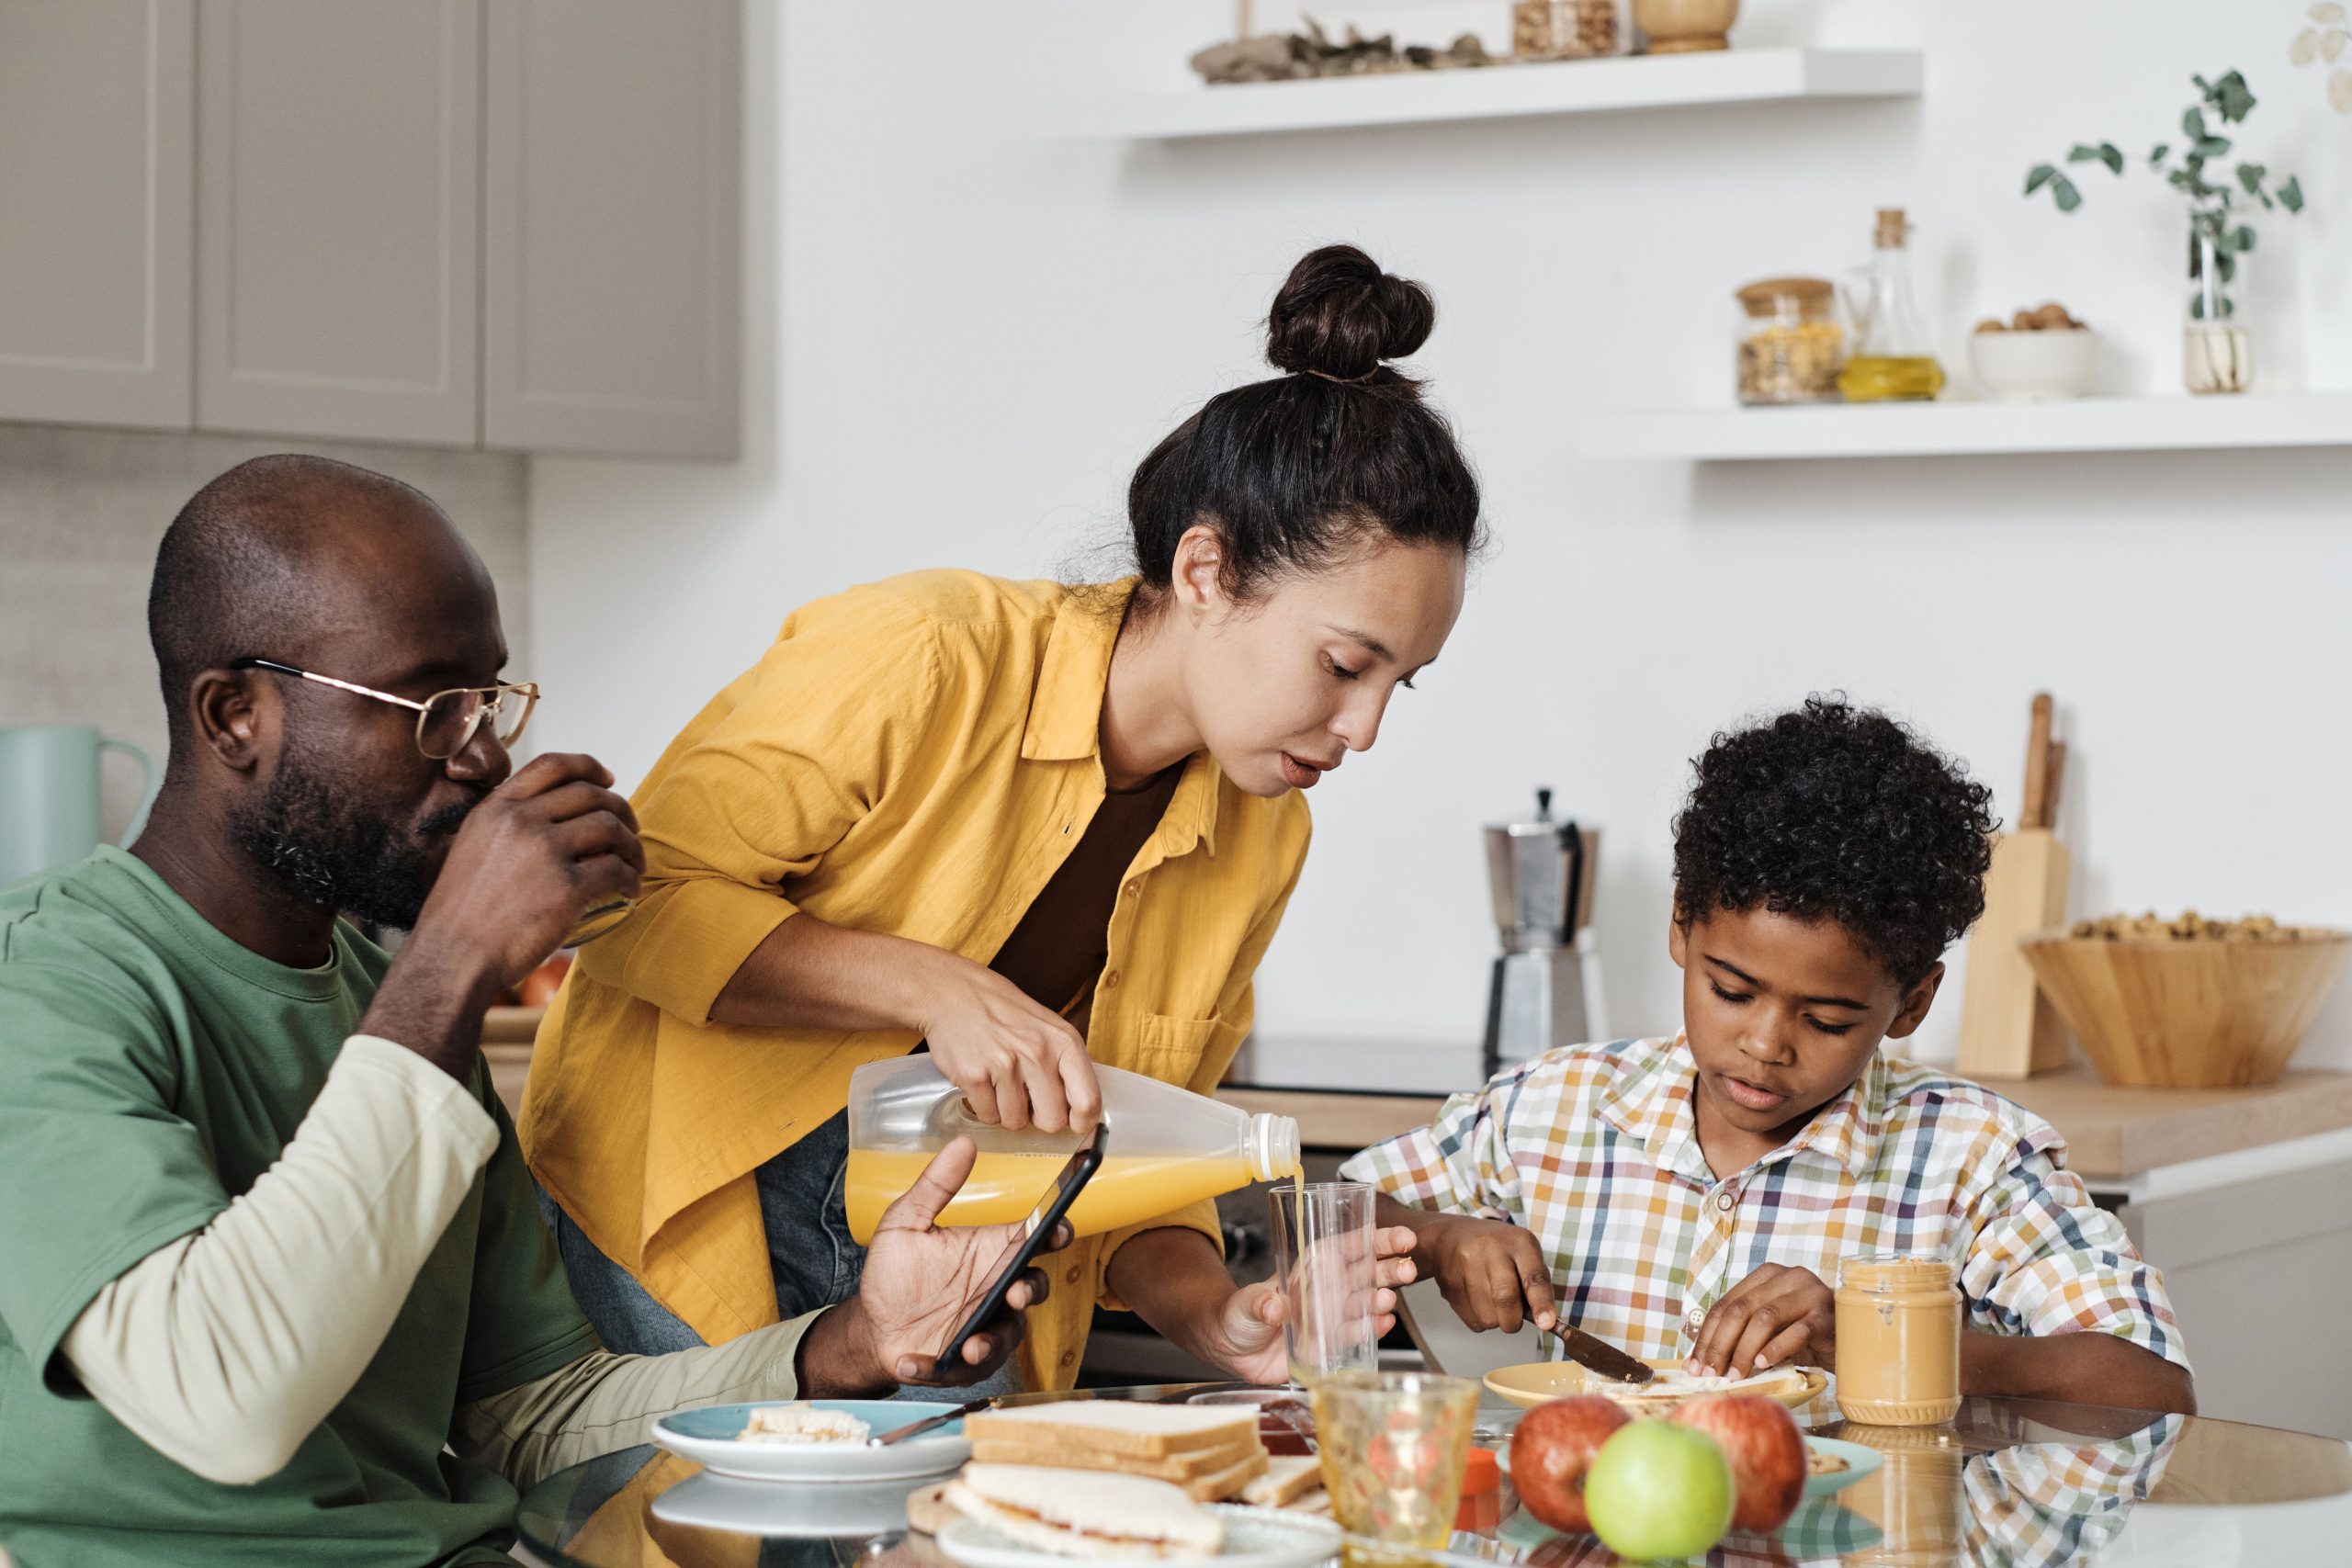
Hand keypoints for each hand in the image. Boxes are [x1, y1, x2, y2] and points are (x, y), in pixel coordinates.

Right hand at [409, 752, 642, 990]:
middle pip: (590, 795)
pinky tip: (630, 889)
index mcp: (496, 808)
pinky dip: (631, 878)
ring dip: (631, 845)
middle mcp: (521, 822)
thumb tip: (550, 817)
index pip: (552, 765)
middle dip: (620, 809)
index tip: (608, 780)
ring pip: (610, 828)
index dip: (588, 767)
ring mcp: (546, 852)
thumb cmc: (461, 915)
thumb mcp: (471, 848)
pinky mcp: (567, 888)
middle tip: (630, 829)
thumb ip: (506, 826)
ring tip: (634, 863)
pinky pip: (616, 869)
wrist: (453, 958)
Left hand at [822, 1137, 1064, 1389]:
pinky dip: (940, 1368)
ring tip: (970, 1345)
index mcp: (989, 1253)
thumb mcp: (905, 1224)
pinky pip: (966, 1368)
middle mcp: (995, 1290)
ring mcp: (985, 1327)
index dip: (1054, 1232)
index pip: (1034, 1240)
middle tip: (1015, 1292)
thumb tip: (962, 1143)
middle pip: (1034, 1286)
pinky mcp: (965, 1362)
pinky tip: (913, 1360)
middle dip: (1031, 1289)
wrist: (871, 1326)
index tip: (1056, 1229)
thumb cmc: (896, 1275)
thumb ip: (935, 1185)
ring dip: (993, 1341)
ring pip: (1009, 1334)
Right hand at [916, 954, 1101, 1133]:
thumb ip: (1066, 1065)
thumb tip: (1080, 1111)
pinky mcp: (974, 1076)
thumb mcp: (1048, 1027)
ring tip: (1000, 1083)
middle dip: (1039, 1118)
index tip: (1074, 1124)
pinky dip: (985, 1107)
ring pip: (1016, 1122)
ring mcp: (1004, 1065)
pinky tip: (983, 1082)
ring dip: (1008, 1111)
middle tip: (1027, 1099)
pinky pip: (988, 1116)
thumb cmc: (1003, 1012)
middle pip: (1052, 1121)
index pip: (1088, 1100)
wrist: (952, 993)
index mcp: (1063, 1041)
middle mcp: (1037, 1053)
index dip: (1083, 1122)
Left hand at [1196, 1226, 1417, 1384]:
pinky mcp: (1330, 1343)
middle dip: (1389, 1268)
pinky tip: (1383, 1324)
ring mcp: (1331, 1315)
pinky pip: (1356, 1334)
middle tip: (1408, 1269)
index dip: (1376, 1241)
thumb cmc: (1237, 1316)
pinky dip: (1372, 1329)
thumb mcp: (1244, 1305)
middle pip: (1366, 1272)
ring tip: (1388, 1300)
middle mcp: (1326, 1288)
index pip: (1349, 1247)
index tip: (1402, 1238)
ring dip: (1380, 1300)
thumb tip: (1272, 1307)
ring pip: (1365, 1303)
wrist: (1232, 1351)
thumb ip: (1258, 1304)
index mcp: (1310, 1268)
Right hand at [1423, 1214, 1557, 1333]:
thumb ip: (1536, 1284)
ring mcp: (1466, 1264)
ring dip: (1495, 1319)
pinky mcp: (1449, 1282)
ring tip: (1491, 1299)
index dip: (1541, 1303)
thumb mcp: (1523, 1253)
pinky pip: (1471, 1320)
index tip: (1546, 1323)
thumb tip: (1544, 1320)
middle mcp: (1491, 1249)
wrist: (1450, 1237)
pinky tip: (1476, 1299)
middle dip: (1513, 1320)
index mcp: (1519, 1242)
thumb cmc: (1496, 1249)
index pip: (1533, 1276)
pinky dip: (1479, 1319)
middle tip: (1513, 1319)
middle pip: (1505, 1298)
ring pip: (1487, 1316)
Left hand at [1687, 1264, 1833, 1378]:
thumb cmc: (1806, 1336)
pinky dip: (1774, 1349)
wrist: (1852, 1340)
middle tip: (1710, 1374)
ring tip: (1734, 1375)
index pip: (1726, 1304)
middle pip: (1741, 1310)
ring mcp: (1808, 1293)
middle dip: (1720, 1344)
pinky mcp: (1825, 1315)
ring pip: (1764, 1319)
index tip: (1693, 1365)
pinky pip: (1795, 1332)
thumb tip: (1704, 1361)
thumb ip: (1743, 1333)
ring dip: (1744, 1350)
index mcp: (1767, 1275)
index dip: (1707, 1335)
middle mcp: (1787, 1277)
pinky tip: (1762, 1365)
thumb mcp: (1771, 1330)